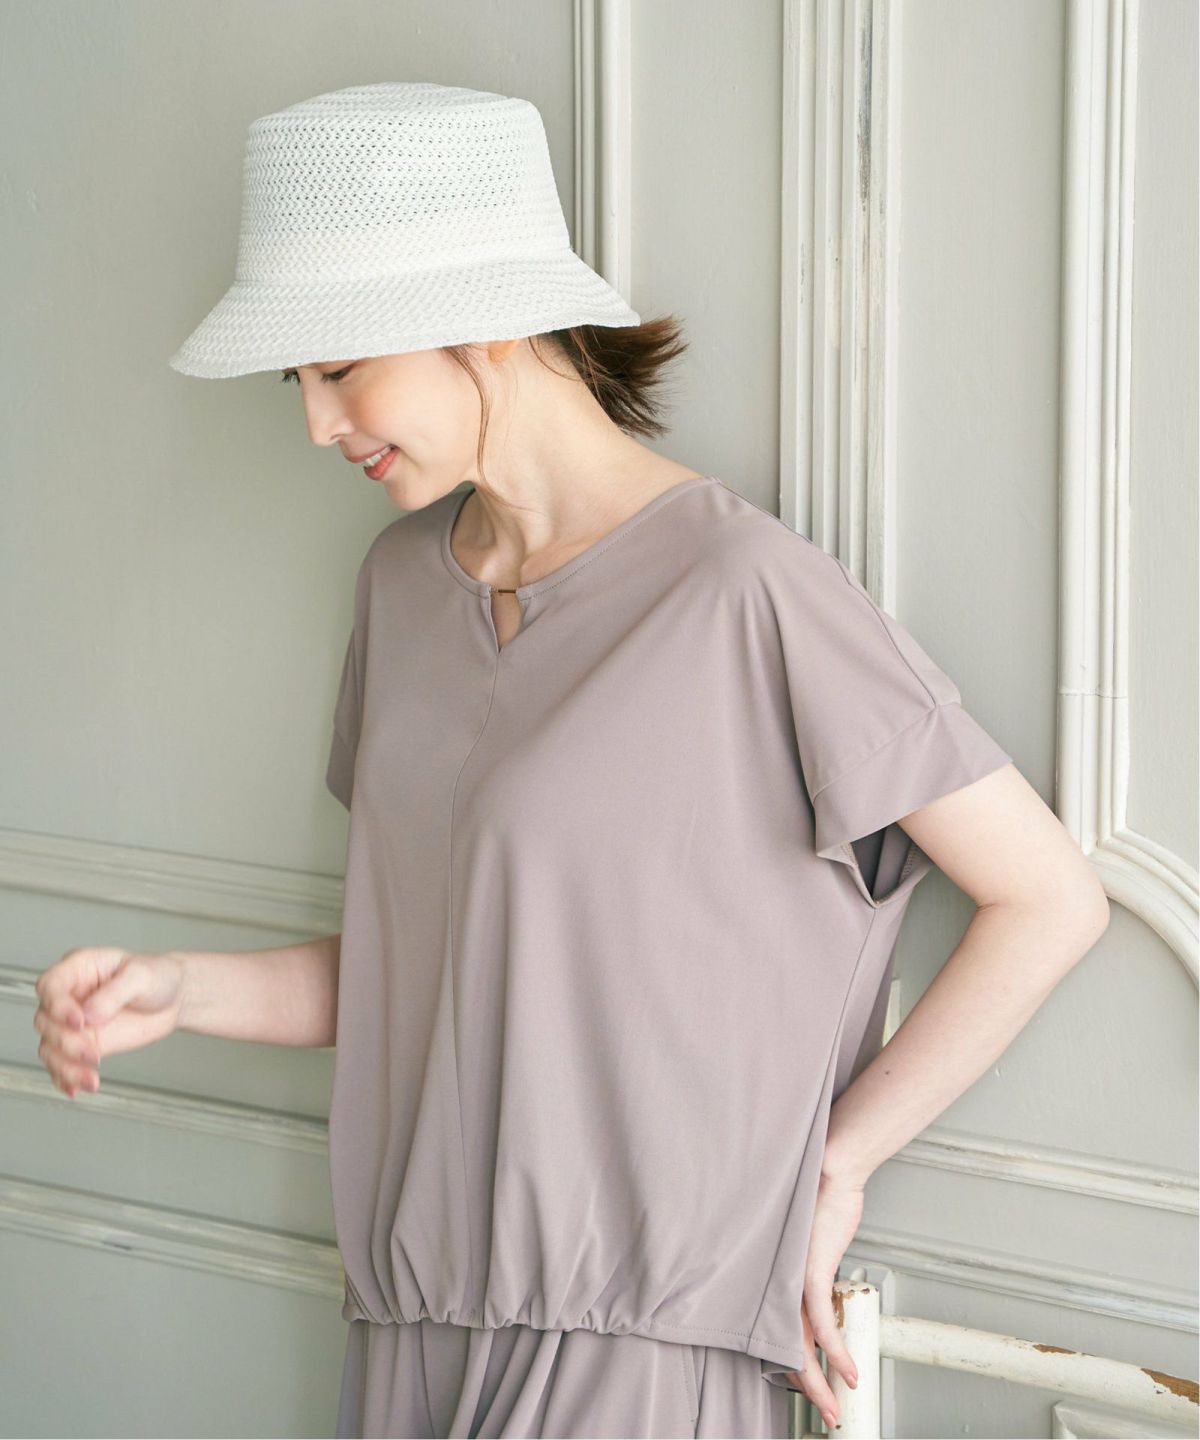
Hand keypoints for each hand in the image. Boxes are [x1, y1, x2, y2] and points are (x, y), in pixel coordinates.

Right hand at [33, 946, 185, 1097]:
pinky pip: (61, 1064)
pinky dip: (65, 1078)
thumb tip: (90, 1014)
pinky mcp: (81, 1044)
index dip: (58, 1006)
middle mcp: (70, 996)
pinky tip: (77, 1088)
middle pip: (46, 1021)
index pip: (50, 985)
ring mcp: (72, 1022)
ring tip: (90, 1078)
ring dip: (65, 1066)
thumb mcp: (142, 976)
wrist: (174, 999)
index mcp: (79, 968)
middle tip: (93, 1053)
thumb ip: (115, 993)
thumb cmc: (157, 976)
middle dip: (66, 1042)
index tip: (79, 1022)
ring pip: (50, 1046)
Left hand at [780, 1170, 865, 1430]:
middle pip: (789, 1350)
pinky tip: (848, 1372)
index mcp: (778, 1280)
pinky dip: (837, 1353)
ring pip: (804, 1348)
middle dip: (809, 1388)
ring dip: (822, 1382)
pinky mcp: (811, 1275)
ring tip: (835, 1406)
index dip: (795, 1366)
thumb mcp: (813, 1242)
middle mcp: (780, 1284)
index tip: (811, 1386)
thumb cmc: (820, 1198)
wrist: (827, 1171)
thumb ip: (811, 1266)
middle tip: (825, 1412)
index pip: (783, 1336)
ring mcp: (793, 1282)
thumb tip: (819, 1283)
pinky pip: (823, 1327)